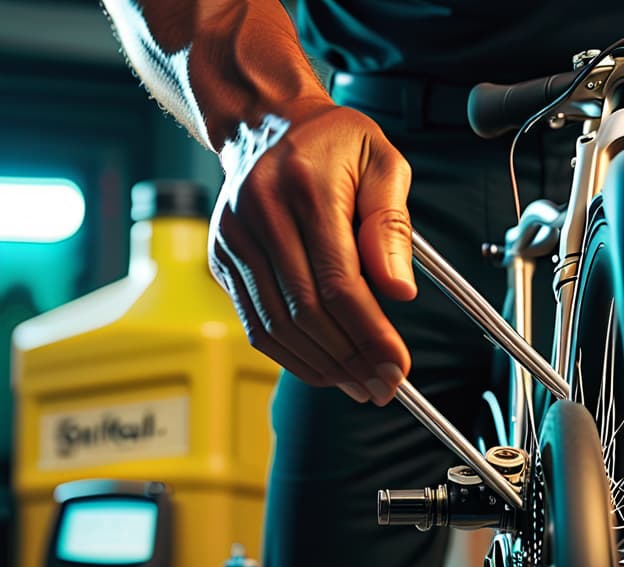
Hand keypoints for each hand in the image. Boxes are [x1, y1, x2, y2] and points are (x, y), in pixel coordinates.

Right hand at [208, 103, 416, 404]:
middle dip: (350, 359)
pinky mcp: (223, 260)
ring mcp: (234, 240)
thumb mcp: (384, 164)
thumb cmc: (335, 143)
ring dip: (322, 367)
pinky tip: (326, 368)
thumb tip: (400, 291)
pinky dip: (293, 355)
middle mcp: (260, 215)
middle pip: (306, 312)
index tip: (398, 365)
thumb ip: (393, 226)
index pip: (339, 283)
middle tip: (385, 386)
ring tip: (360, 385)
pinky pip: (257, 323)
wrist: (268, 123)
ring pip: (277, 326)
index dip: (370, 334)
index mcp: (305, 189)